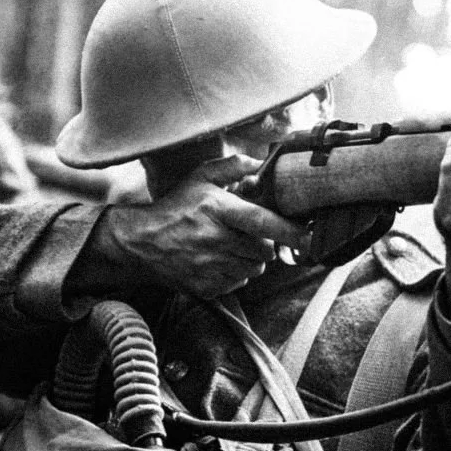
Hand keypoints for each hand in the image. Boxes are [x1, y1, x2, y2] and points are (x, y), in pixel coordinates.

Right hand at [99, 155, 309, 297]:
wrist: (141, 242)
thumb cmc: (175, 207)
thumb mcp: (200, 177)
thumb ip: (232, 167)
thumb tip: (261, 163)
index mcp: (218, 210)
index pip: (263, 222)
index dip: (290, 231)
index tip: (309, 236)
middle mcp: (216, 240)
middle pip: (265, 251)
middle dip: (264, 244)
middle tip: (249, 235)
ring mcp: (211, 267)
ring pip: (255, 269)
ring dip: (251, 260)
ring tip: (232, 247)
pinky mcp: (207, 287)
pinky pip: (238, 283)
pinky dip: (235, 274)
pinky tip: (219, 261)